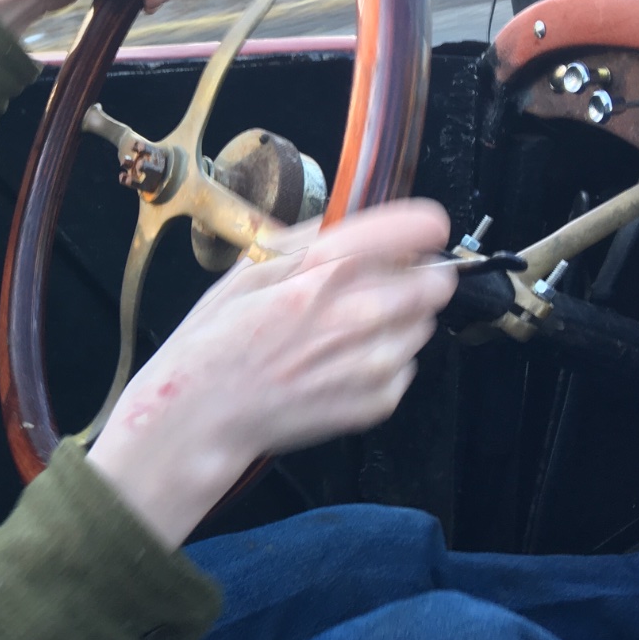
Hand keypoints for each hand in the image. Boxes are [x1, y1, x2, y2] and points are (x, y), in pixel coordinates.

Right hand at [87, 199, 457, 547]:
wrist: (201, 417)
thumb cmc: (216, 342)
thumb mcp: (251, 269)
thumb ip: (312, 241)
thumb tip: (359, 222)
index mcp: (328, 271)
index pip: (421, 231)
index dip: (418, 230)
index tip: (414, 235)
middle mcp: (362, 315)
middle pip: (437, 282)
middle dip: (412, 278)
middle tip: (375, 288)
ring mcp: (376, 365)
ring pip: (424, 325)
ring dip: (397, 322)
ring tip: (344, 334)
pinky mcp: (380, 404)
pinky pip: (406, 367)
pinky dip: (382, 363)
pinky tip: (337, 367)